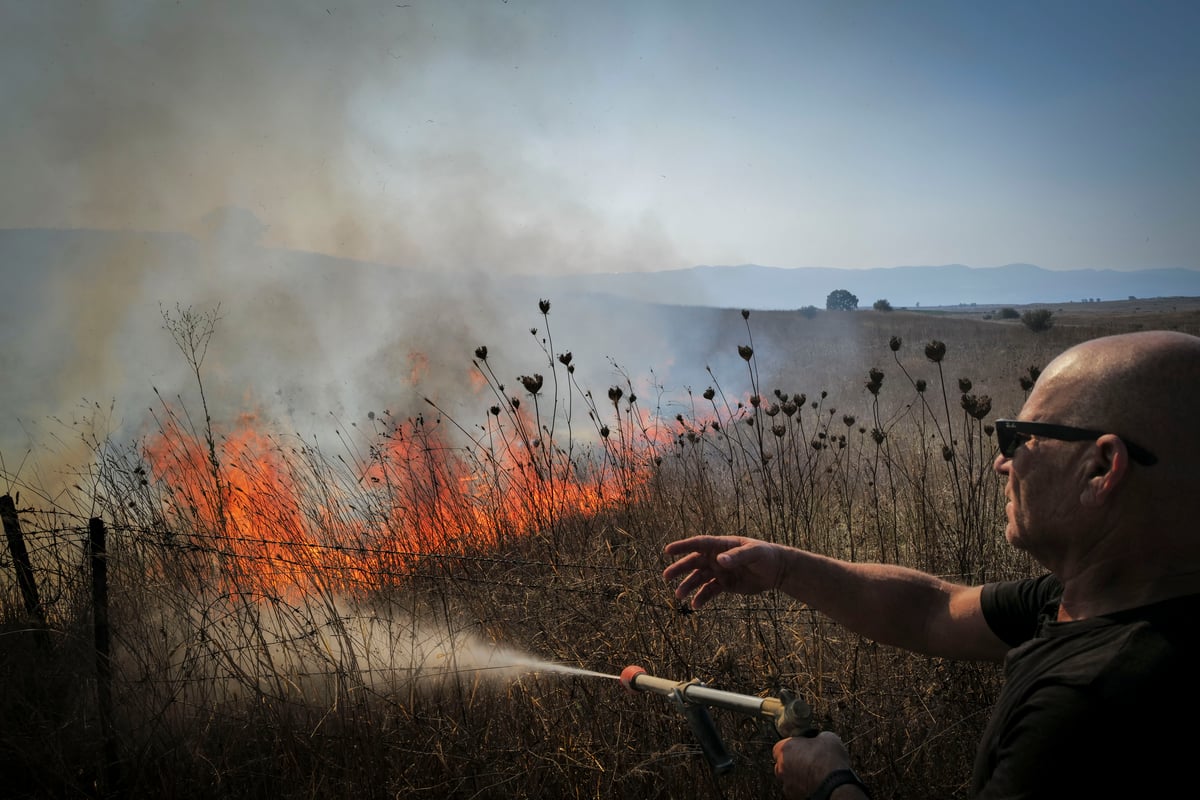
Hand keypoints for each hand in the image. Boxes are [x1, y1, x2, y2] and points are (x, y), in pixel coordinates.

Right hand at [662, 535, 786, 607]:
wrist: (776, 571)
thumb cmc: (765, 555)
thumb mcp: (753, 553)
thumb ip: (737, 556)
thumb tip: (719, 561)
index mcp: (721, 545)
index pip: (699, 543)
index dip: (683, 546)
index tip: (668, 551)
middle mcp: (717, 558)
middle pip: (694, 562)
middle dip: (679, 568)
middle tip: (666, 576)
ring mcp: (720, 572)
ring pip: (699, 578)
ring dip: (688, 586)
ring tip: (678, 595)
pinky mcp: (725, 585)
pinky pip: (709, 591)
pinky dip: (702, 598)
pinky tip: (695, 605)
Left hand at [773, 732, 853, 799]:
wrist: (834, 785)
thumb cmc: (828, 760)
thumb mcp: (826, 737)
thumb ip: (816, 737)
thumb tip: (819, 738)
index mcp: (784, 748)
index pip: (783, 745)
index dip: (795, 745)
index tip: (805, 746)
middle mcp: (780, 767)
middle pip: (784, 762)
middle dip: (794, 761)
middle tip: (810, 760)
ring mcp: (786, 783)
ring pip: (789, 777)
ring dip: (798, 775)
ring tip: (814, 773)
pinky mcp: (794, 796)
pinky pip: (796, 789)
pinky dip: (803, 786)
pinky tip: (815, 783)